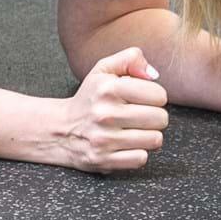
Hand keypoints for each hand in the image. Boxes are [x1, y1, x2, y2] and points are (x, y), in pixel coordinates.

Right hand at [56, 46, 169, 173]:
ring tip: (135, 130)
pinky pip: (141, 159)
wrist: (60, 129)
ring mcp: (104, 139)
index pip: (159, 95)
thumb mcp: (103, 69)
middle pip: (160, 118)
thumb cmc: (89, 98)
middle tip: (142, 115)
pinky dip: (138, 153)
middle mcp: (105, 114)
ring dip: (149, 135)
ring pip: (154, 140)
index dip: (156, 96)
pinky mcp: (104, 160)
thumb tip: (154, 74)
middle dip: (156, 116)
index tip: (145, 99)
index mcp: (108, 89)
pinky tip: (127, 144)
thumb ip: (130, 59)